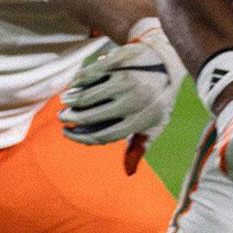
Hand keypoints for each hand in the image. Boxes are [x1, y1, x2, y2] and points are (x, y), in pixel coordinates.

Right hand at [60, 20, 183, 145]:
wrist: (169, 59)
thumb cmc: (159, 97)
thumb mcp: (156, 122)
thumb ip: (140, 146)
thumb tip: (128, 173)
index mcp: (141, 120)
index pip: (102, 136)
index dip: (79, 137)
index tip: (67, 133)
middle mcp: (133, 102)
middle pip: (89, 117)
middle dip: (69, 119)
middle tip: (62, 117)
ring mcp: (126, 81)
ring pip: (86, 96)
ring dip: (69, 100)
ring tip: (65, 101)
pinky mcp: (119, 63)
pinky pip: (88, 75)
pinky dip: (76, 81)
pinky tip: (72, 85)